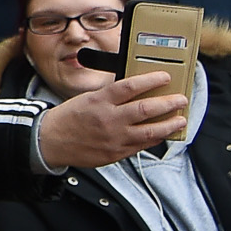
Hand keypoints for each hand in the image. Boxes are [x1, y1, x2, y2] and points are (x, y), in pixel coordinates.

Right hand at [36, 73, 189, 169]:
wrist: (50, 141)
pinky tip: (161, 134)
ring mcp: (114, 138)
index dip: (152, 80)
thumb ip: (111, 96)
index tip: (165, 77)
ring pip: (150, 131)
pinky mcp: (116, 153)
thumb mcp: (87, 98)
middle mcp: (109, 119)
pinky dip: (155, 139)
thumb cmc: (68, 118)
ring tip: (180, 119)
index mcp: (100, 100)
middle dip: (169, 103)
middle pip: (146, 109)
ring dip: (169, 124)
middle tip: (181, 99)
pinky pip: (141, 146)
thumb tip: (136, 91)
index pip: (131, 86)